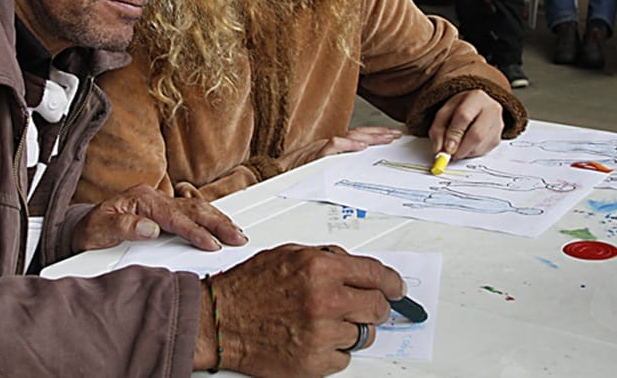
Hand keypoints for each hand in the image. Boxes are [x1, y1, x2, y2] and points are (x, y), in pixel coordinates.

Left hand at [71, 184, 246, 252]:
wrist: (82, 228)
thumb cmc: (91, 230)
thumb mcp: (100, 229)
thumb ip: (124, 227)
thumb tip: (150, 228)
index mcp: (142, 199)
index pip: (174, 217)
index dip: (194, 231)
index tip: (211, 244)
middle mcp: (154, 198)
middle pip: (193, 209)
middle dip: (217, 223)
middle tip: (237, 237)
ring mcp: (160, 203)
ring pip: (196, 208)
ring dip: (218, 220)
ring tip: (237, 232)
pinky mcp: (164, 211)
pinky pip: (192, 213)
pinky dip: (210, 219)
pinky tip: (222, 225)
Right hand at [194, 244, 405, 376]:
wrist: (219, 320)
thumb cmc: (248, 287)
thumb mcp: (287, 254)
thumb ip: (325, 258)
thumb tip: (354, 267)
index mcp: (320, 269)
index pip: (376, 275)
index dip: (392, 282)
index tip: (397, 288)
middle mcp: (325, 300)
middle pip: (377, 308)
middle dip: (375, 306)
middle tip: (366, 307)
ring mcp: (322, 334)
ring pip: (362, 335)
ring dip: (349, 329)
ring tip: (323, 321)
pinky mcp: (316, 362)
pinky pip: (344, 358)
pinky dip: (334, 350)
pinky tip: (313, 337)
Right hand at [279, 128, 402, 170]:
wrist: (272, 174)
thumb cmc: (293, 173)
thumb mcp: (319, 168)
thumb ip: (337, 164)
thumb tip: (358, 166)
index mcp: (331, 147)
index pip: (356, 137)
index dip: (374, 135)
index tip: (390, 136)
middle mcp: (328, 144)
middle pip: (357, 134)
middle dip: (378, 134)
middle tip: (396, 135)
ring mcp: (320, 148)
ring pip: (349, 138)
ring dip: (369, 137)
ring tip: (385, 138)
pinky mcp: (313, 155)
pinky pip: (332, 147)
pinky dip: (347, 146)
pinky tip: (360, 147)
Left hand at [428, 89, 503, 158]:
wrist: (476, 107)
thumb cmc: (460, 108)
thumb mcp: (444, 113)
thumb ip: (438, 129)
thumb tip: (439, 149)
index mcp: (476, 97)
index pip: (464, 117)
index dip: (454, 134)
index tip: (446, 147)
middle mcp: (491, 109)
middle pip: (476, 134)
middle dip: (460, 148)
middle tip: (449, 154)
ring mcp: (498, 124)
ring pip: (480, 145)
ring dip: (464, 152)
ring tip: (455, 147)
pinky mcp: (498, 138)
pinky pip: (483, 151)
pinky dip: (470, 152)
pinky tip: (465, 145)